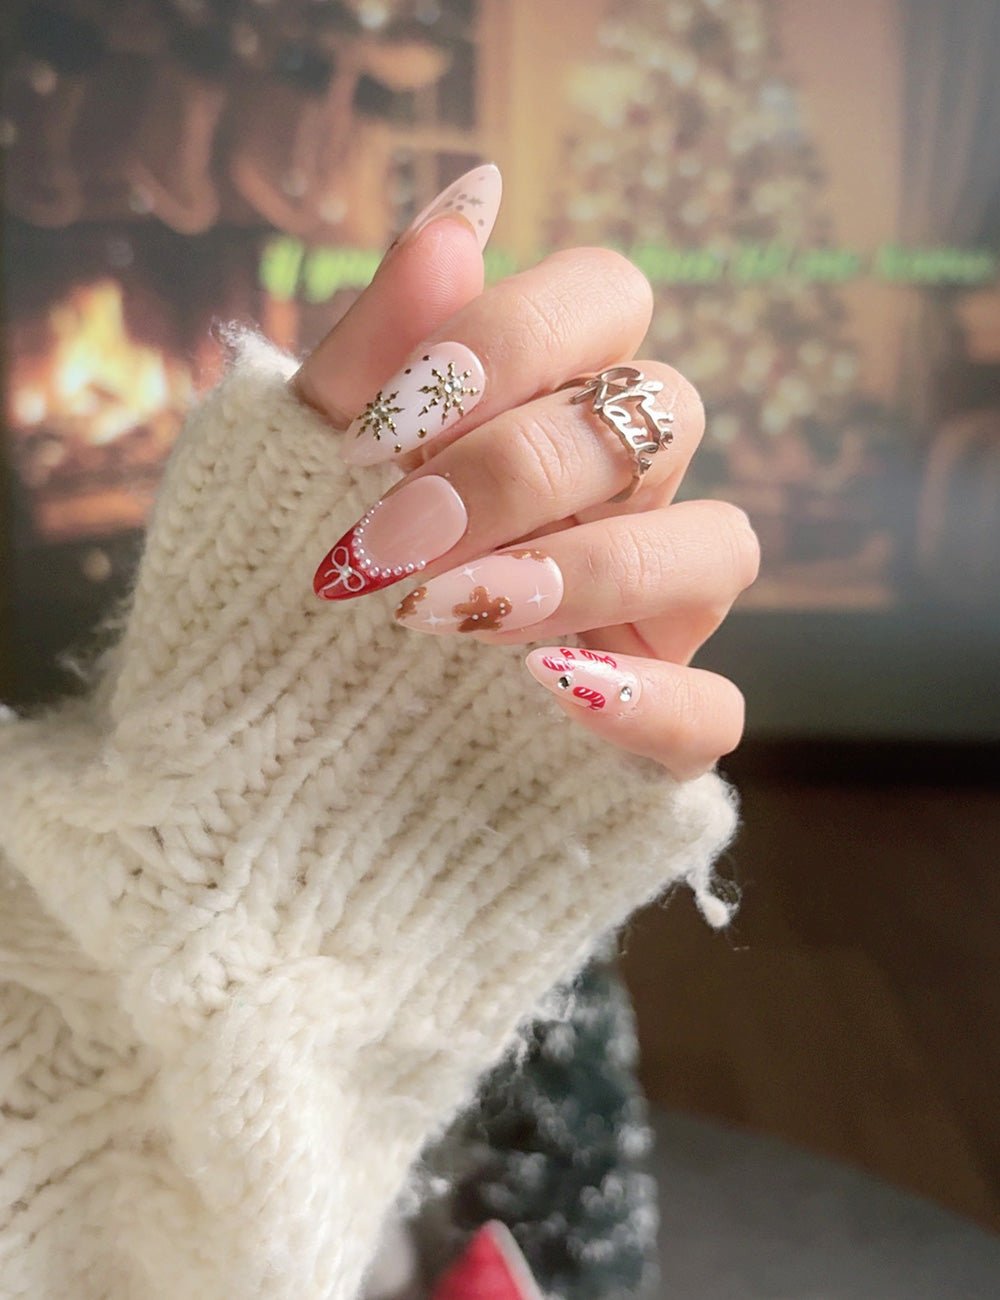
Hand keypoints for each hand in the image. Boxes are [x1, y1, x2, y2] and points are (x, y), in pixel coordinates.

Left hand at [297, 167, 758, 779]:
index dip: (517, 337)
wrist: (252, 753)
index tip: (383, 423)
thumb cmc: (286, 586)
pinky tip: (537, 691)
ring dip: (593, 565)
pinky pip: (713, 710)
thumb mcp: (298, 461)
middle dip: (524, 464)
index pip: (609, 298)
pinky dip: (643, 702)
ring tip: (460, 611)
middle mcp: (614, 498)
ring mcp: (644, 616)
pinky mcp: (650, 730)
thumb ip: (379, 342)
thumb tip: (472, 194)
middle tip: (395, 534)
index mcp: (543, 409)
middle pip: (666, 410)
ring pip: (721, 545)